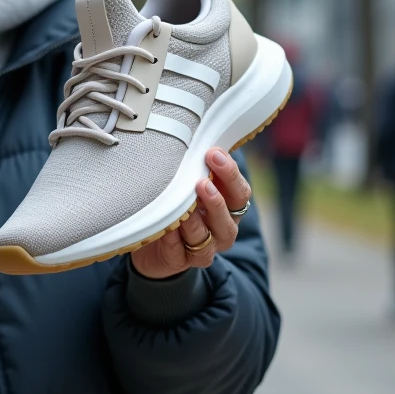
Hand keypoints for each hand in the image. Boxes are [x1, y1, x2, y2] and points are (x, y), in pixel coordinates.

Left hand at [130, 148, 250, 279]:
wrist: (155, 244)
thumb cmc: (177, 204)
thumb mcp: (189, 182)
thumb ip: (197, 165)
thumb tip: (195, 131)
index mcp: (229, 207)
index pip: (239, 192)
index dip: (230, 174)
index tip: (213, 153)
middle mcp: (222, 229)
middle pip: (228, 218)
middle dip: (216, 200)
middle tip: (201, 182)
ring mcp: (204, 248)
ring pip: (205, 238)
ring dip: (194, 222)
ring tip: (184, 208)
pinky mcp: (181, 262)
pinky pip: (179, 253)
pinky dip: (172, 240)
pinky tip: (165, 228)